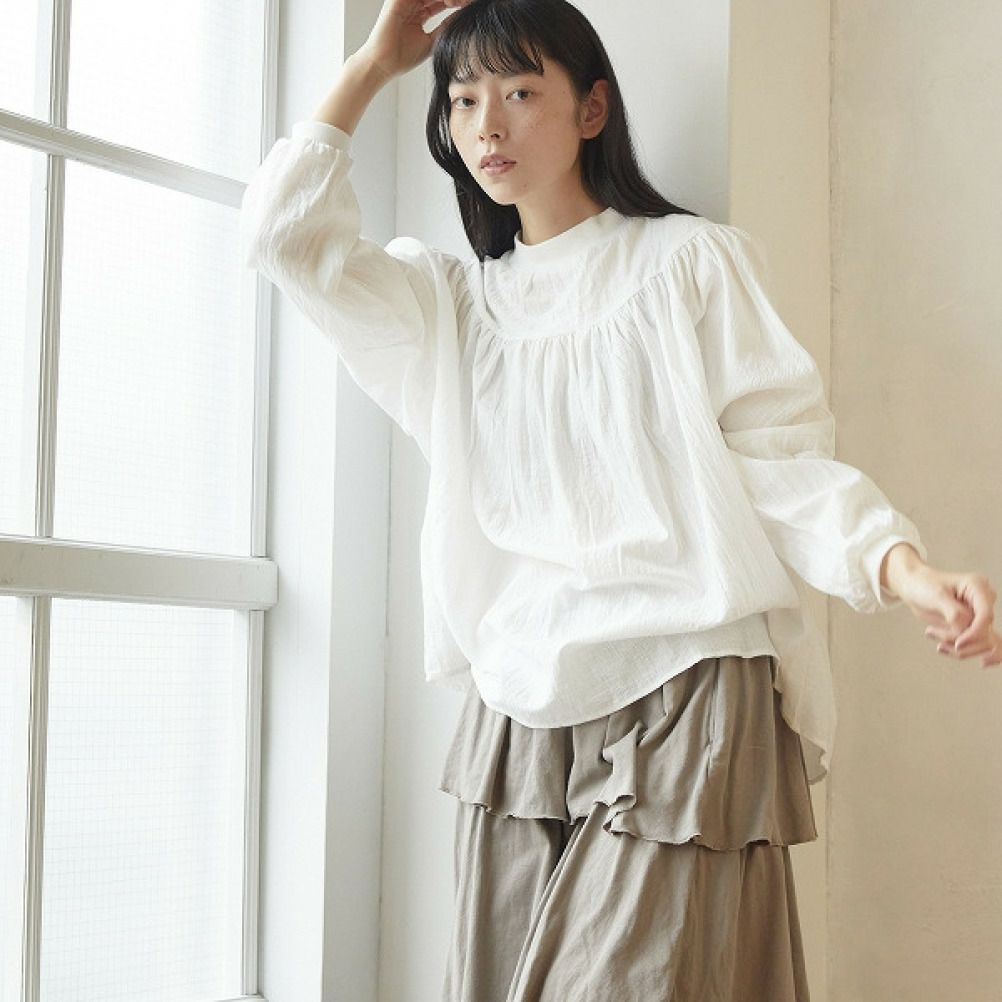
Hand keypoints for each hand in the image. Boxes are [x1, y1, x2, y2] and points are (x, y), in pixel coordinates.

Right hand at [357, 0, 471, 79]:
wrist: (384, 64)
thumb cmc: (402, 57)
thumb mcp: (432, 41)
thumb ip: (445, 28)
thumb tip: (461, 19)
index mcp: (418, 13)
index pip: (441, 1)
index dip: (456, 3)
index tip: (471, 6)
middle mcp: (411, 4)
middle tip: (469, 2)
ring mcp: (404, 1)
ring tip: (461, 2)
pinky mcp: (397, 0)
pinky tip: (448, 1)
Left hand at [882, 545, 1001, 667]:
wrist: (913, 586)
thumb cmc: (923, 584)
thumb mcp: (937, 596)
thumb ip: (954, 613)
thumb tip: (965, 631)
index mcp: (978, 587)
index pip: (986, 616)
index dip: (974, 633)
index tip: (957, 644)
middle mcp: (983, 601)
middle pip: (986, 633)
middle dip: (961, 641)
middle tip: (933, 634)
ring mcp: (978, 615)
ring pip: (980, 643)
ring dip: (956, 647)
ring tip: (931, 633)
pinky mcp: (971, 626)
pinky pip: (972, 645)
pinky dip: (957, 649)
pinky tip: (940, 646)